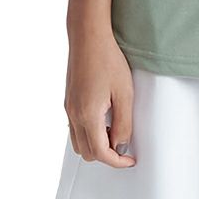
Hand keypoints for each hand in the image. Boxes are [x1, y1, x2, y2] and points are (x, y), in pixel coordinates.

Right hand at [64, 25, 135, 167]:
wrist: (88, 37)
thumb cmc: (108, 60)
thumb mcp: (124, 93)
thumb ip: (124, 123)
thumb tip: (121, 144)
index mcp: (88, 115)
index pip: (100, 153)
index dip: (117, 161)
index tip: (130, 159)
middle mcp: (73, 115)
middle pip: (87, 153)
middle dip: (106, 155)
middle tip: (124, 144)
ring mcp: (68, 108)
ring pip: (78, 143)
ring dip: (96, 145)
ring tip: (114, 130)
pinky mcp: (68, 101)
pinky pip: (74, 129)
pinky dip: (88, 134)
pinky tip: (103, 120)